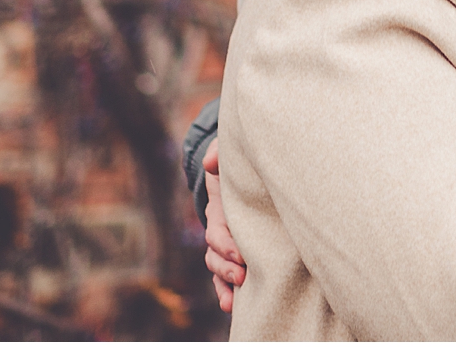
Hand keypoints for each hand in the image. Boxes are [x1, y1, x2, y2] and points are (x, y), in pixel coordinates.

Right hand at [202, 140, 245, 314]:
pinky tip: (232, 305)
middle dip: (227, 267)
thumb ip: (218, 152)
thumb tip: (209, 163)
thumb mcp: (228, 150)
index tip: (240, 254)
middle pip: (215, 255)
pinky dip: (225, 290)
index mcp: (220, 207)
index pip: (216, 231)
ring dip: (225, 283)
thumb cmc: (239, 158)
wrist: (246, 165)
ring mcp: (227, 240)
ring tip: (237, 297)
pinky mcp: (237, 249)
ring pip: (218, 268)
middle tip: (243, 276)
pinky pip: (226, 274)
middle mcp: (220, 227)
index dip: (225, 244)